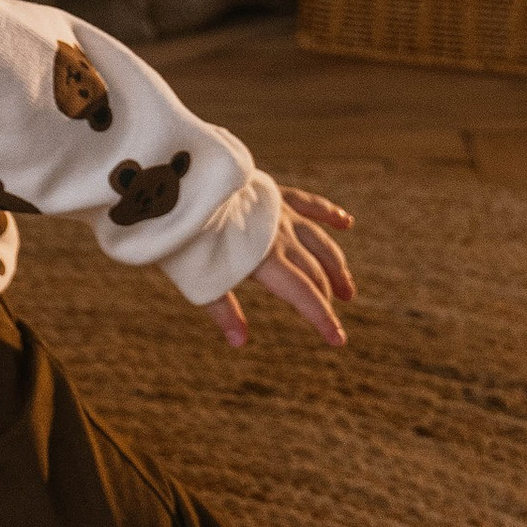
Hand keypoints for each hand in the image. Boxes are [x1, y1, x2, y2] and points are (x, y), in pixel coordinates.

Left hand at [198, 186, 354, 350]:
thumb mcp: (198, 277)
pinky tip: (346, 221)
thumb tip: (239, 343)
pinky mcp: (273, 193)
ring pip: (318, 241)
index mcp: (264, 259)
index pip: (303, 293)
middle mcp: (279, 235)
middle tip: (333, 313)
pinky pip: (308, 202)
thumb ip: (223, 310)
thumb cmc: (185, 235)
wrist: (180, 183)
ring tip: (346, 288)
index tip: (338, 340)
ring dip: (335, 265)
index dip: (323, 319)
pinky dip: (328, 212)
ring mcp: (280, 212)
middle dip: (326, 295)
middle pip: (313, 270)